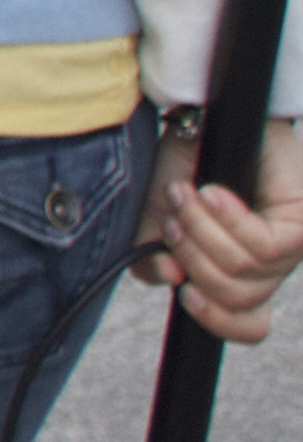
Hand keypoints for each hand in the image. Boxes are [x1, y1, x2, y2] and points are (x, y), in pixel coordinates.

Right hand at [131, 118, 302, 339]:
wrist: (205, 117)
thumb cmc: (186, 164)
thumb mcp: (156, 217)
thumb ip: (153, 258)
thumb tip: (171, 279)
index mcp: (241, 271)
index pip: (250, 324)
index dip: (220, 322)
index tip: (187, 294)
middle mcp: (271, 265)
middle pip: (236, 298)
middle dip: (192, 257)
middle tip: (173, 218)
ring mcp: (291, 246)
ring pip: (245, 272)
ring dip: (202, 232)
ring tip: (187, 195)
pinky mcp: (301, 223)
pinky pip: (264, 247)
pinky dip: (228, 220)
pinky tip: (214, 194)